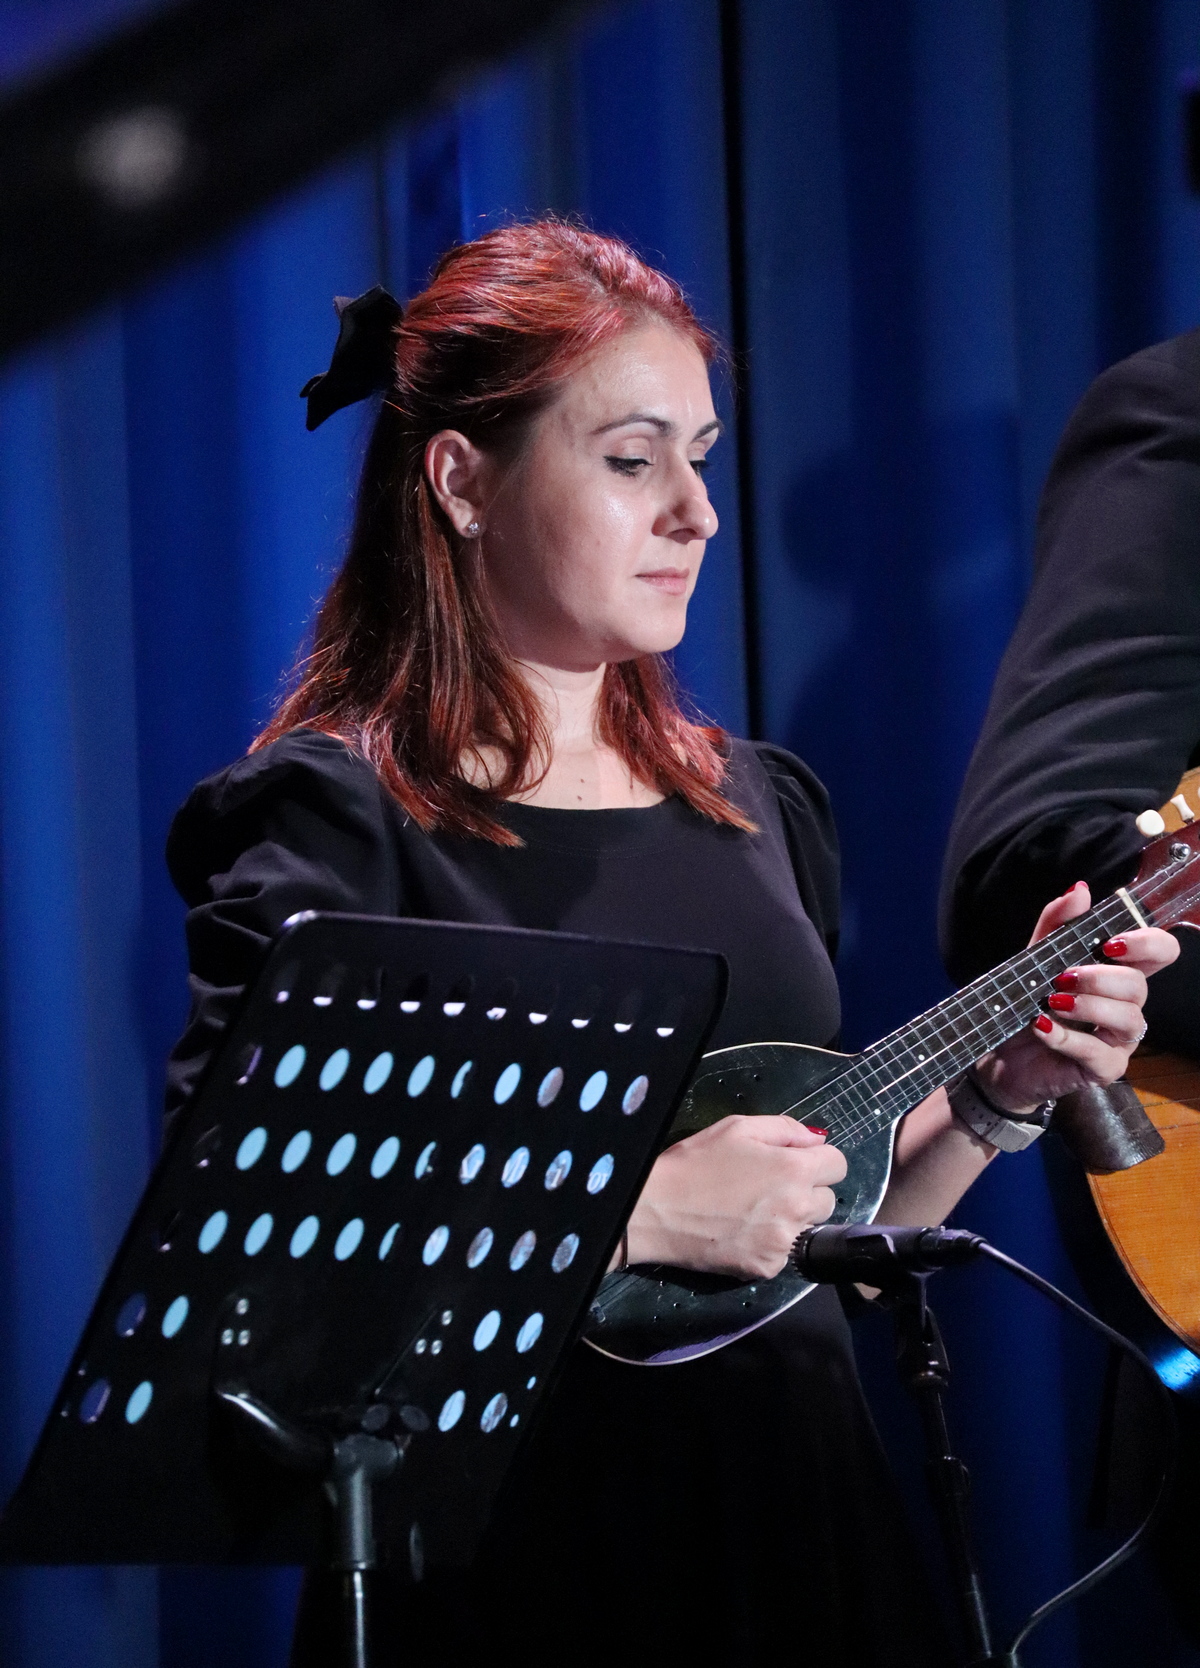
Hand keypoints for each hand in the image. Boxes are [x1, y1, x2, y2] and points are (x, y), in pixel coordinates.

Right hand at [626, 1114, 847, 1278]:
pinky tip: (742, 1233)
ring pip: (809, 1228)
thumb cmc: (695, 1162)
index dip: (816, 1160)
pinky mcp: (767, 1268)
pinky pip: (784, 1253)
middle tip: (769, 1187)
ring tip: (754, 1212)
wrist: (656, 1211)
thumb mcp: (736, 1127)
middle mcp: (798, 1208)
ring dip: (791, 1219)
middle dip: (806, 1190)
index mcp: (794, 1170)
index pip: (838, 1164)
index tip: (792, 1163)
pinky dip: (769, 1244)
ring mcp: (784, 1243)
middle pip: (828, 1199)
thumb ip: (784, 1128)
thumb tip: (816, 1139)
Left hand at [972, 881, 1178, 1112]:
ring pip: (1130, 1018)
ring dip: (1089, 1005)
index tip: (1111, 944)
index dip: (1148, 943)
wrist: (998, 1055)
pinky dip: (1067, 1037)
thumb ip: (1057, 924)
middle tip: (1062, 977)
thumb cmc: (1025, 1004)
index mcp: (1116, 973)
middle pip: (1139, 984)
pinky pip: (1098, 1052)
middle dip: (1100, 977)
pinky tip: (1041, 1026)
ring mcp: (1118, 1040)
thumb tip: (1081, 890)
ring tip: (1051, 1002)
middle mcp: (1125, 1005)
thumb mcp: (1034, 958)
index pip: (1160, 952)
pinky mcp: (1105, 1070)